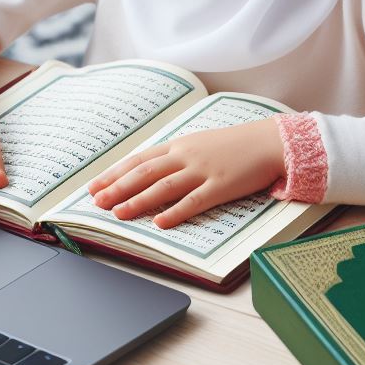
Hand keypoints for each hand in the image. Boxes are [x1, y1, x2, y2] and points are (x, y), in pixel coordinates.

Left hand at [86, 117, 284, 228]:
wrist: (269, 142)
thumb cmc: (234, 146)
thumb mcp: (199, 144)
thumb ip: (175, 157)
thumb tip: (148, 173)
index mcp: (178, 145)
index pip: (139, 160)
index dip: (115, 173)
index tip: (95, 186)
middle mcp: (186, 156)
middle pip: (144, 172)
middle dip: (117, 188)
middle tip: (96, 202)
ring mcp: (203, 170)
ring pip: (163, 186)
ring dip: (138, 200)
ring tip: (118, 214)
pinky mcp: (221, 186)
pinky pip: (194, 201)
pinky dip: (175, 212)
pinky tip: (160, 222)